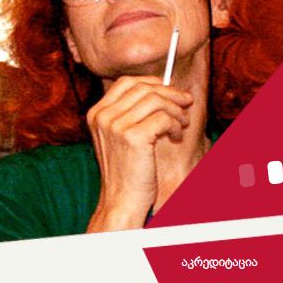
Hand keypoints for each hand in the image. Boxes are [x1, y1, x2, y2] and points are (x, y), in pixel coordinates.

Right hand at [84, 76, 193, 231]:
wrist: (121, 200)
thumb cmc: (126, 171)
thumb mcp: (119, 137)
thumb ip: (131, 114)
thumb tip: (162, 90)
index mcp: (97, 114)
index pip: (126, 82)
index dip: (151, 82)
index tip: (169, 89)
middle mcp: (103, 116)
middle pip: (144, 88)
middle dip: (170, 93)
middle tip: (186, 103)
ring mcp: (116, 126)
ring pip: (156, 100)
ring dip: (176, 110)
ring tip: (181, 124)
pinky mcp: (133, 137)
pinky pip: (164, 118)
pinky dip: (175, 125)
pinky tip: (175, 136)